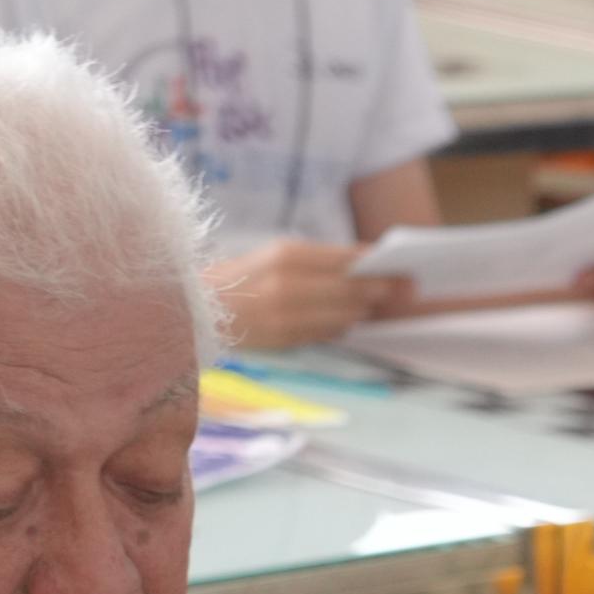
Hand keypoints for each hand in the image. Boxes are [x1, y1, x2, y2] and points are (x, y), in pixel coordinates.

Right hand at [208, 239, 381, 349]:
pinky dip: (339, 326)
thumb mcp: (271, 258)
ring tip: (371, 304)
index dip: (373, 263)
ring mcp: (287, 314)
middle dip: (378, 287)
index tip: (397, 263)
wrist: (193, 309)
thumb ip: (313, 262)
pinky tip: (346, 321)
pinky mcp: (284, 338)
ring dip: (360, 309)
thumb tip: (359, 265)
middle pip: (349, 287)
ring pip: (341, 313)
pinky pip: (325, 333)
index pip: (343, 258)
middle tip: (400, 287)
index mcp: (285, 255)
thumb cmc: (235, 280)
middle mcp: (288, 283)